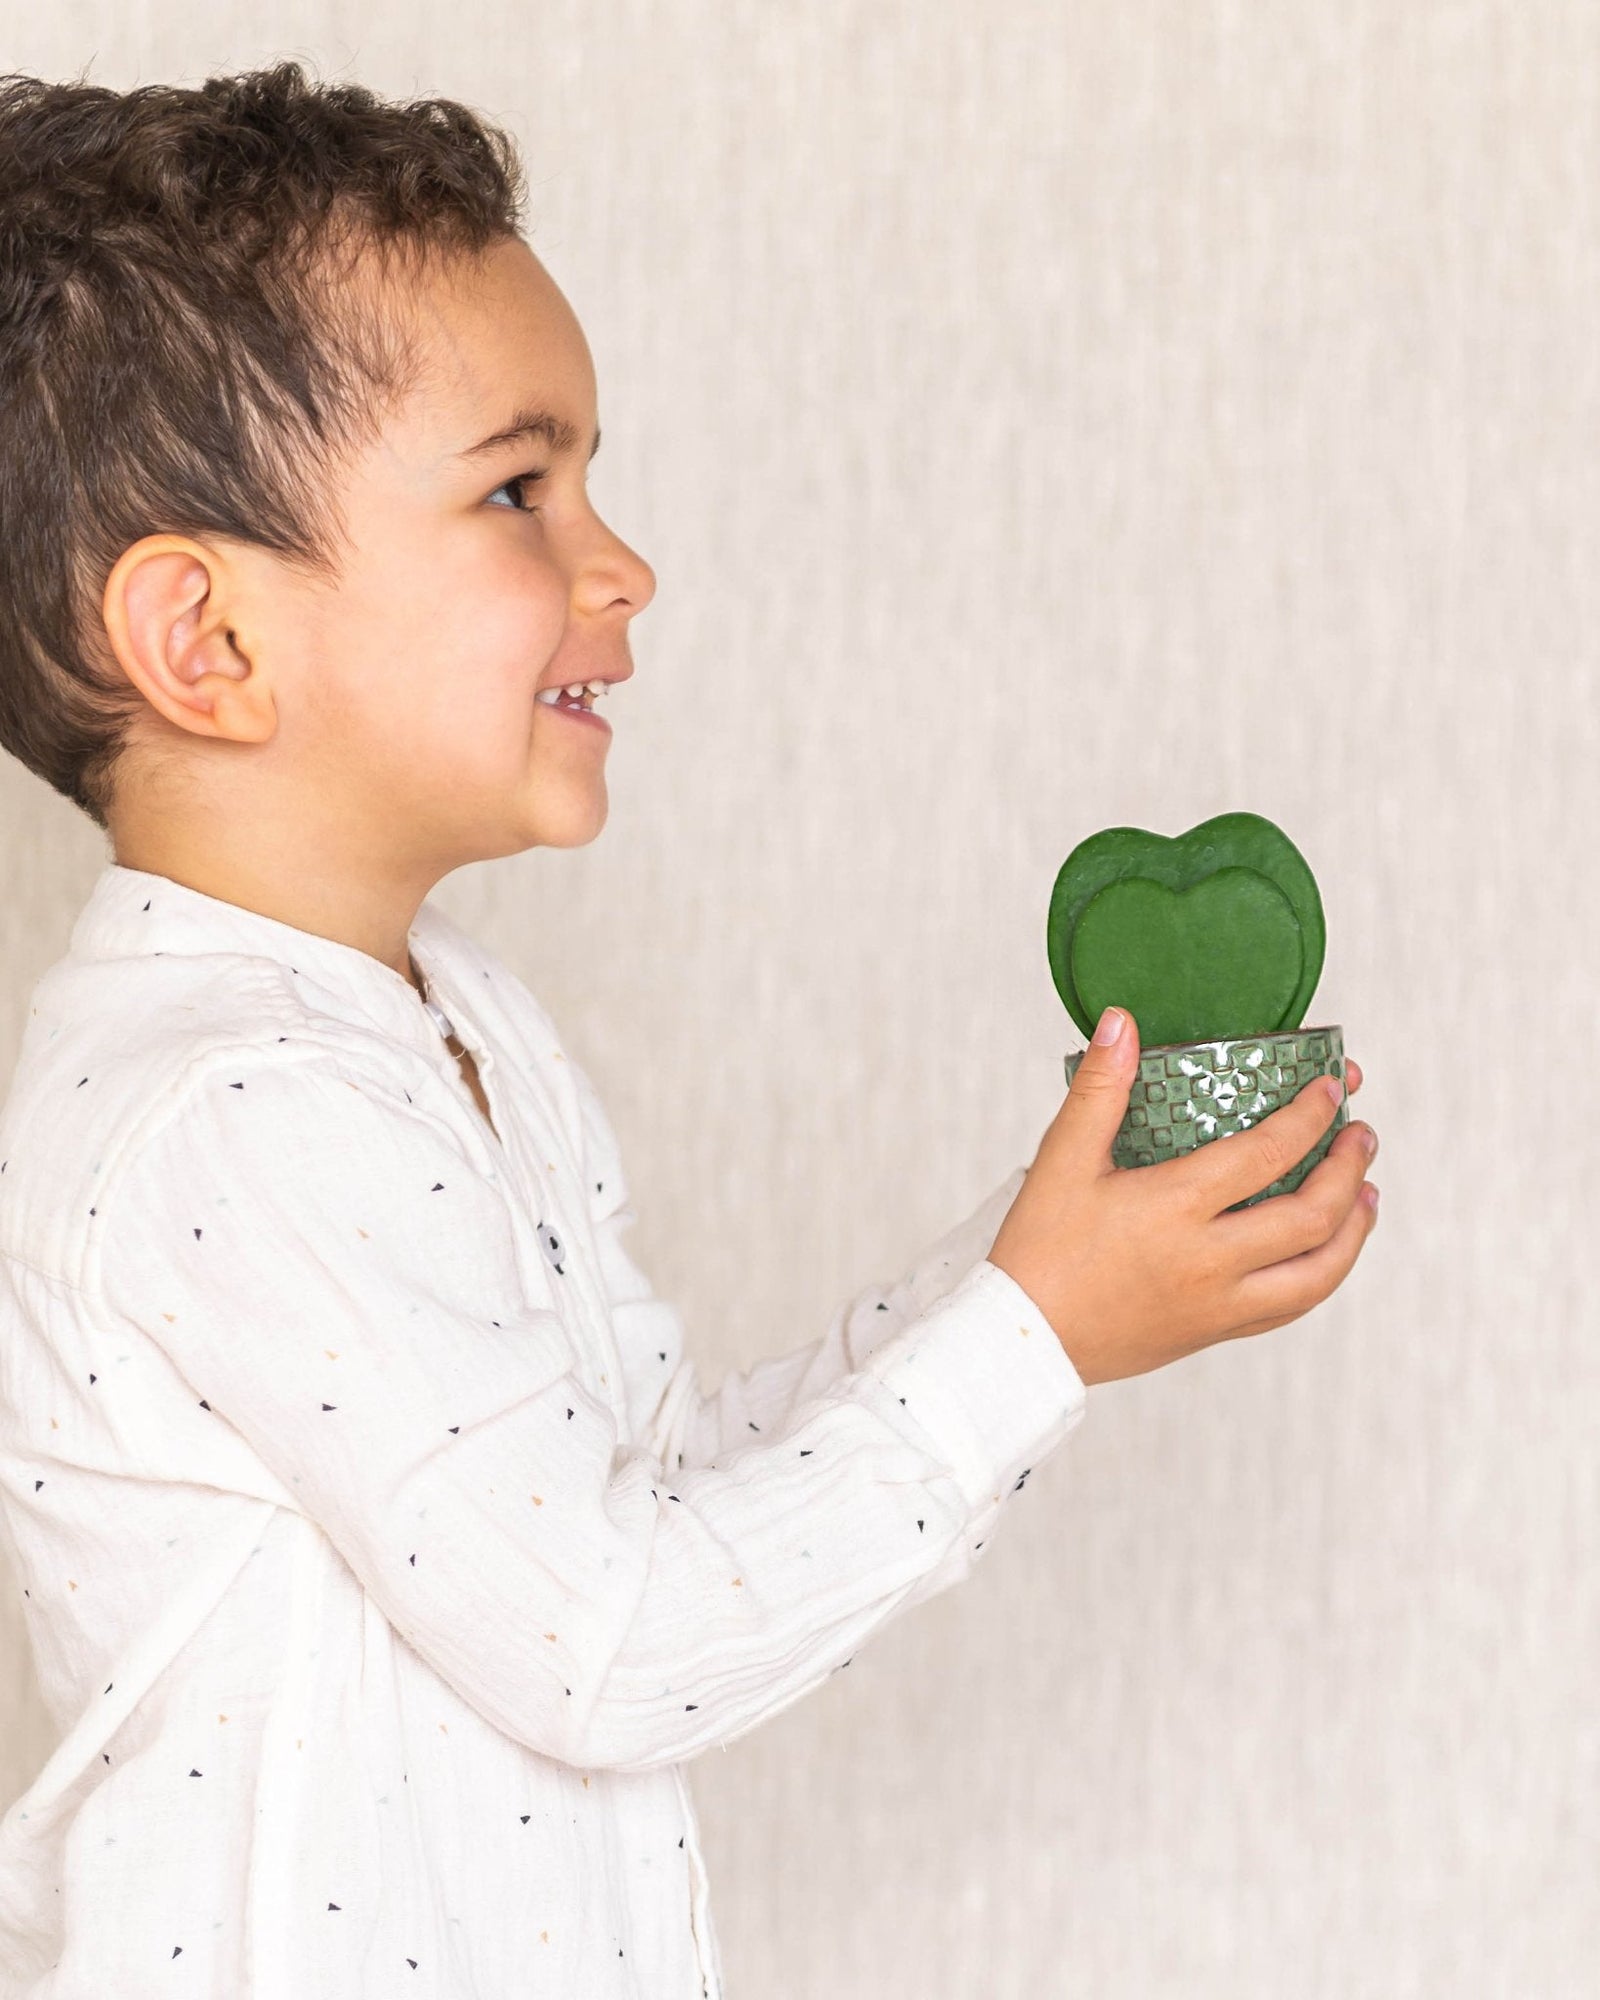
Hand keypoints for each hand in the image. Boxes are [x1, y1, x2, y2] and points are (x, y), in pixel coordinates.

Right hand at [987, 1011, 1377, 1385]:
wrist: (1023, 1342)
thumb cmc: (1039, 1249)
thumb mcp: (1062, 1160)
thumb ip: (1099, 1088)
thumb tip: (1122, 1022)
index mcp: (1176, 1208)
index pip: (1267, 1153)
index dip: (1310, 1116)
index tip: (1331, 1089)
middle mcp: (1210, 1260)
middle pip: (1312, 1215)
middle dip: (1349, 1169)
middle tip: (1362, 1135)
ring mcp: (1219, 1303)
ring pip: (1318, 1273)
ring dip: (1354, 1231)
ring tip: (1368, 1195)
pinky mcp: (1214, 1331)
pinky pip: (1289, 1308)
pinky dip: (1321, 1275)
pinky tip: (1326, 1252)